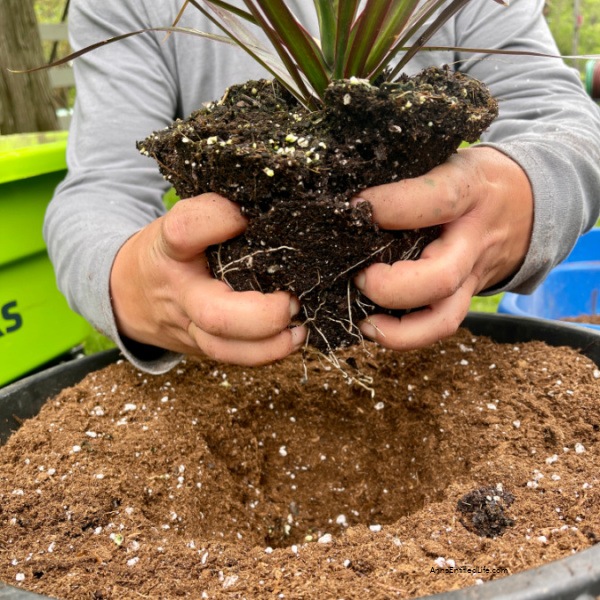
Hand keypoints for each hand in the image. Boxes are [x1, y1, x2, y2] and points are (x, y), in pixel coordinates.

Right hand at [110, 193, 305, 364]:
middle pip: (215, 314)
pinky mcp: (201, 348)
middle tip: (290, 298)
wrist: (129, 295)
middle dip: (262, 313)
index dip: (219, 219)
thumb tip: (270, 210)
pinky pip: (235, 359)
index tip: (244, 216)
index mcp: (169, 248)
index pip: (186, 231)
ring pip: (225, 350)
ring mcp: (189, 327)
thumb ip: (214, 215)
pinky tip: (291, 336)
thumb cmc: (170, 252)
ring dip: (270, 343)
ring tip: (297, 323)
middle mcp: (178, 292)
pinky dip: (268, 351)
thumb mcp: (179, 222)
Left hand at [353, 146, 532, 349]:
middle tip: (359, 276)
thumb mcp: (452, 160)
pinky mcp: (466, 297)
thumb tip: (355, 197)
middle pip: (440, 277)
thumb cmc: (475, 180)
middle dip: (391, 286)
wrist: (529, 205)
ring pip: (443, 318)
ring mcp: (472, 276)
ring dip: (399, 329)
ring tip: (365, 321)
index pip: (437, 201)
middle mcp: (473, 241)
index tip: (356, 205)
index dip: (391, 207)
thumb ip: (413, 176)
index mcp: (471, 192)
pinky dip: (406, 336)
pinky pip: (440, 326)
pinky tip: (375, 327)